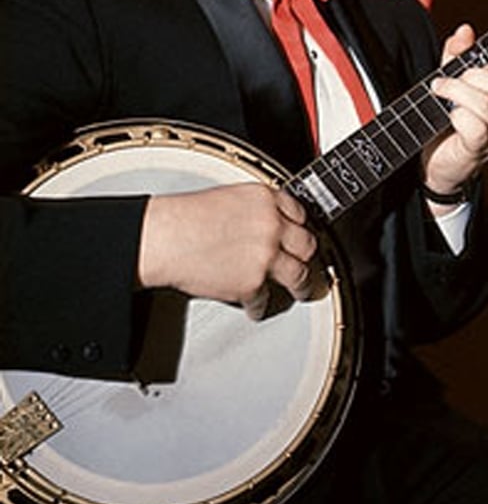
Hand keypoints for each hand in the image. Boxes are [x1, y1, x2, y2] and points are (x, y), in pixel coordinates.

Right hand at [138, 182, 318, 319]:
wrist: (164, 238)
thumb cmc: (185, 217)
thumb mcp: (231, 196)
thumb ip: (258, 209)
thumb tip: (269, 223)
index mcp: (267, 200)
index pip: (301, 214)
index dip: (301, 228)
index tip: (302, 237)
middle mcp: (273, 226)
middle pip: (307, 244)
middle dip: (308, 256)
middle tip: (308, 263)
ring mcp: (266, 255)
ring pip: (299, 275)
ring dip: (301, 286)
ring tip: (301, 290)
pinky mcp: (252, 283)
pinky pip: (265, 299)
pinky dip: (259, 306)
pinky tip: (256, 307)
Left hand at [421, 23, 487, 200]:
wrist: (439, 165)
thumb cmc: (450, 122)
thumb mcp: (454, 83)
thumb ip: (459, 56)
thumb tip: (465, 31)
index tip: (473, 65)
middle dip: (473, 76)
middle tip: (451, 81)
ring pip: (486, 104)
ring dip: (456, 92)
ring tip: (439, 91)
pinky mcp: (479, 150)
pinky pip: (474, 127)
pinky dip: (457, 115)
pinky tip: (447, 115)